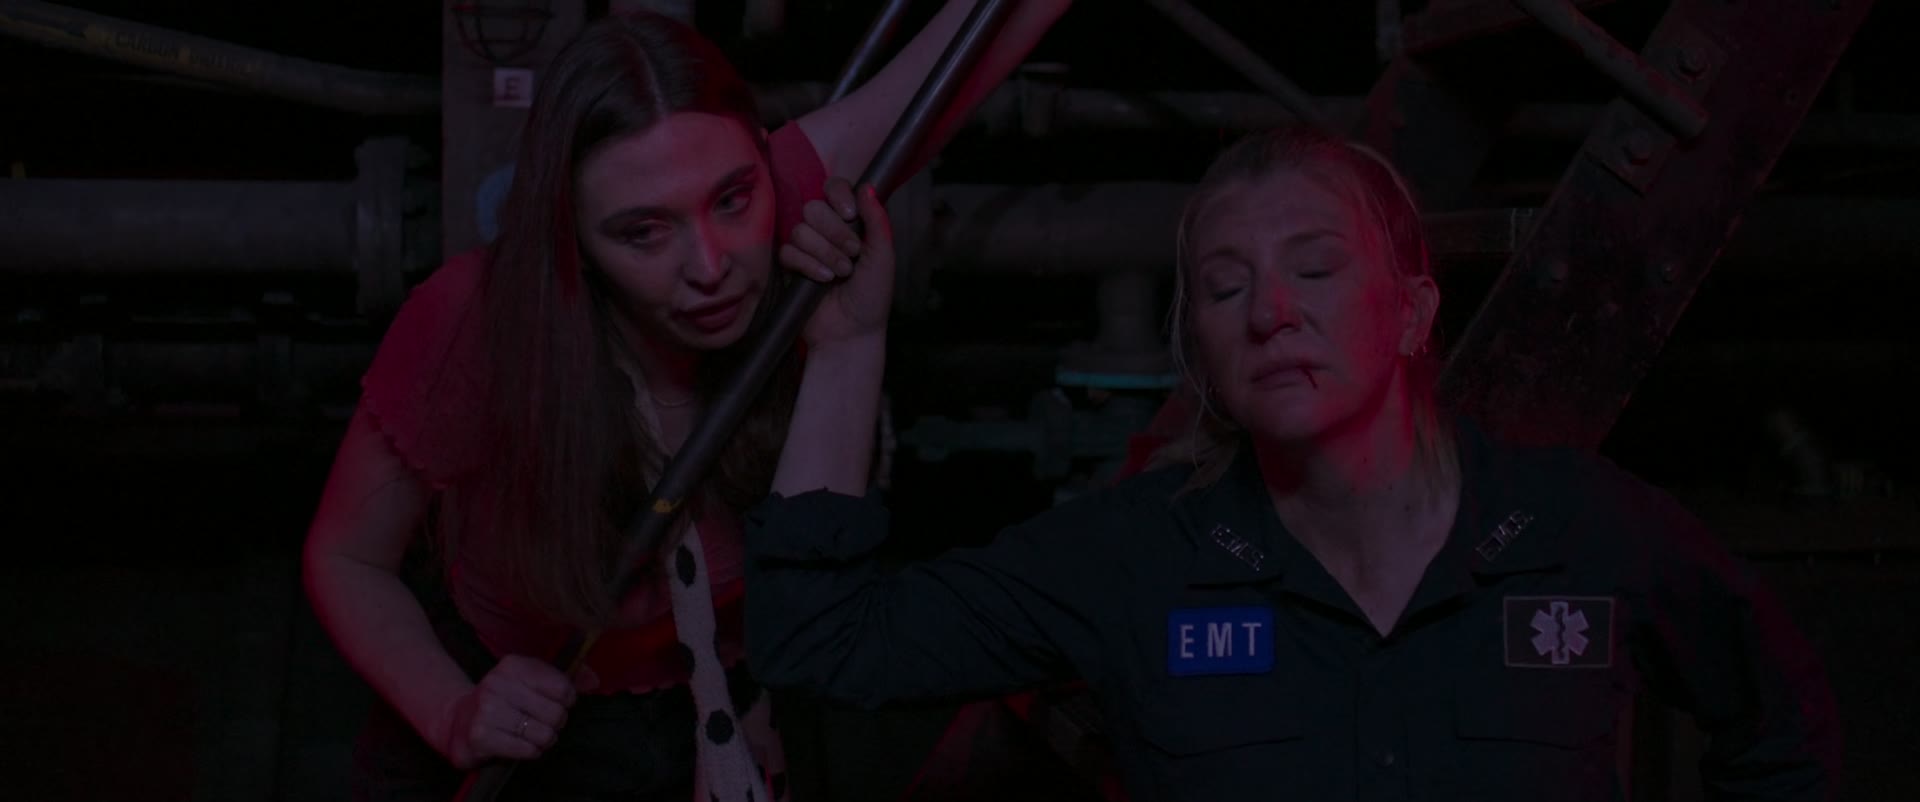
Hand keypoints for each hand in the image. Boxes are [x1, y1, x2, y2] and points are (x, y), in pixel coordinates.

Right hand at [434, 655, 598, 769]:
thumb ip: (564, 680)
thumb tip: (594, 681)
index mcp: (513, 666)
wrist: (458, 721)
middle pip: (556, 713)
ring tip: (530, 734)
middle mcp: (497, 684)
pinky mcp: (481, 736)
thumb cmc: (503, 701)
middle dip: (555, 723)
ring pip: (544, 734)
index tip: (557, 703)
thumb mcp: (529, 682)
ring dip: (543, 740)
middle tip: (542, 722)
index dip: (567, 701)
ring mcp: (487, 710)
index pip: (562, 687)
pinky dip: (530, 752)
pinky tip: (519, 744)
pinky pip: (527, 750)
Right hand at [779, 178, 894, 347]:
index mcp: (850, 222)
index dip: (838, 196)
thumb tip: (867, 186)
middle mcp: (827, 230)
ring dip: (824, 252)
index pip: (834, 188)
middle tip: (852, 254)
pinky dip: (808, 265)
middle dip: (834, 231)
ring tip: (842, 273)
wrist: (852, 332)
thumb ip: (877, 220)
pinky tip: (823, 279)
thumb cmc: (872, 296)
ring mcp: (807, 248)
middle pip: (813, 207)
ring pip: (800, 230)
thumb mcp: (883, 256)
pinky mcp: (790, 267)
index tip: (850, 215)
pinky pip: (788, 252)